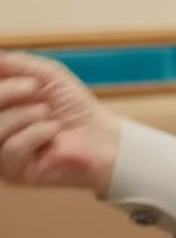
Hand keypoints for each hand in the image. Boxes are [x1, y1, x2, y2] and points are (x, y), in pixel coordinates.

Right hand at [0, 51, 121, 193]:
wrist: (103, 135)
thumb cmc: (75, 106)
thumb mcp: (47, 75)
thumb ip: (17, 64)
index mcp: (1, 108)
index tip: (12, 72)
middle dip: (5, 92)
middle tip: (33, 86)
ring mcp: (1, 154)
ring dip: (24, 115)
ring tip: (47, 112)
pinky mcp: (14, 172)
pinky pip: (11, 149)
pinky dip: (36, 133)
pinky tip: (53, 131)